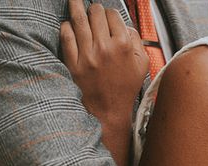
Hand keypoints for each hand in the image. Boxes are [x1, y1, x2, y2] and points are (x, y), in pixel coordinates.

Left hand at [60, 0, 148, 122]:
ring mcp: (87, 55)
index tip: (106, 18)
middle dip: (94, 9)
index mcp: (123, 46)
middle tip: (92, 12)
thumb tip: (125, 26)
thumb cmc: (125, 90)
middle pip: (95, 13)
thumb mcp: (142, 66)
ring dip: (75, 6)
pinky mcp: (73, 64)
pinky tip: (68, 25)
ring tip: (73, 0)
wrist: (108, 112)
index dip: (109, 14)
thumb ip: (137, 42)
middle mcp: (105, 48)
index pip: (113, 15)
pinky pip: (66, 36)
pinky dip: (66, 27)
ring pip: (79, 19)